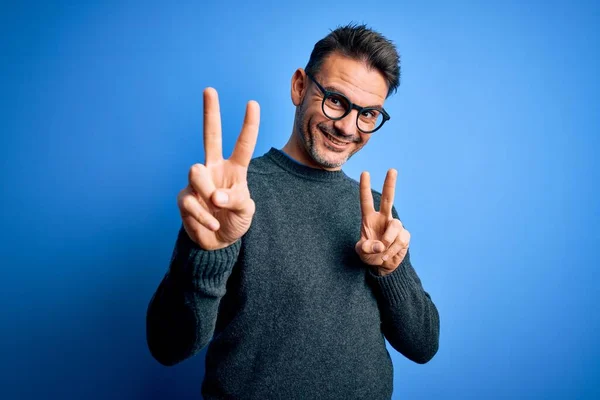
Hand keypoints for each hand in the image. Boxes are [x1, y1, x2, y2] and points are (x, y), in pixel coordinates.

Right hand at [177, 88, 259, 249]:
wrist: (217, 242)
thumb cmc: (234, 220)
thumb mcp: (246, 211)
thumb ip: (237, 200)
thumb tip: (216, 195)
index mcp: (234, 170)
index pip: (242, 145)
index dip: (248, 125)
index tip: (252, 103)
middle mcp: (214, 169)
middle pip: (210, 136)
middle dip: (210, 113)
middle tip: (210, 89)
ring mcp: (197, 182)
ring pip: (195, 171)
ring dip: (206, 189)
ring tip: (215, 204)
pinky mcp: (184, 198)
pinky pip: (191, 201)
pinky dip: (203, 215)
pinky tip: (212, 223)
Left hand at [355, 169, 410, 275]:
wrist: (383, 266)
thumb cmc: (370, 255)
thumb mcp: (362, 253)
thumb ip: (366, 248)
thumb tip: (380, 245)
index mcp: (369, 219)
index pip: (366, 201)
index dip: (365, 187)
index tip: (365, 173)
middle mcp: (383, 218)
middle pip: (388, 199)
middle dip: (390, 184)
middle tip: (392, 170)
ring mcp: (395, 226)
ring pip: (395, 226)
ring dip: (388, 241)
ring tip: (382, 253)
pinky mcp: (404, 236)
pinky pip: (401, 240)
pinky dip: (394, 249)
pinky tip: (389, 255)